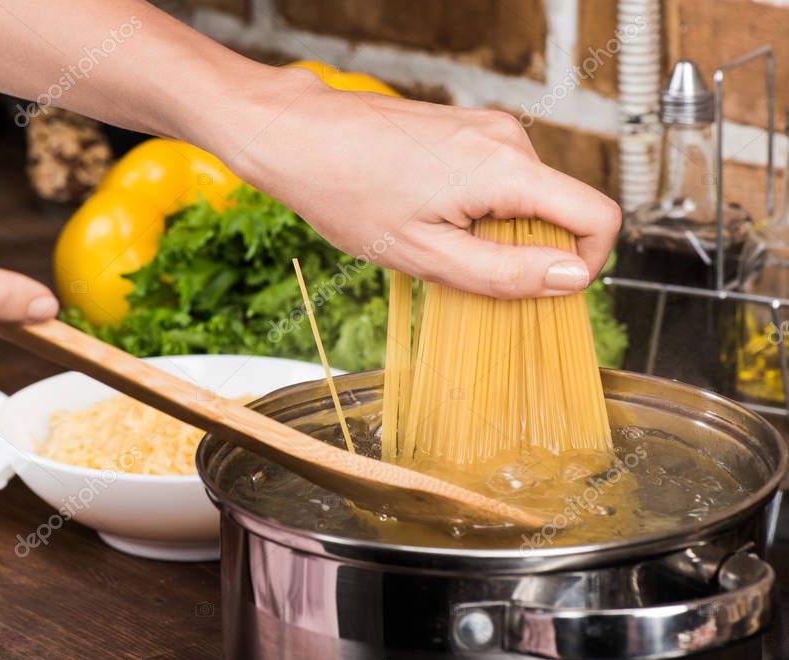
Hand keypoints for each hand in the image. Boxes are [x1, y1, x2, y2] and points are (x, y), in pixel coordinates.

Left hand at [210, 68, 621, 298]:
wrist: (300, 138)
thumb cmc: (348, 192)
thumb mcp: (427, 255)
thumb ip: (505, 273)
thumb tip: (571, 280)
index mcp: (507, 167)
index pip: (598, 217)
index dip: (586, 265)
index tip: (543, 291)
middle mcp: (507, 138)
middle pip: (562, 210)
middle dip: (529, 252)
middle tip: (465, 269)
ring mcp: (487, 128)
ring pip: (529, 199)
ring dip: (498, 233)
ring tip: (436, 238)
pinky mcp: (467, 129)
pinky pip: (502, 181)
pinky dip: (481, 211)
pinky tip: (429, 217)